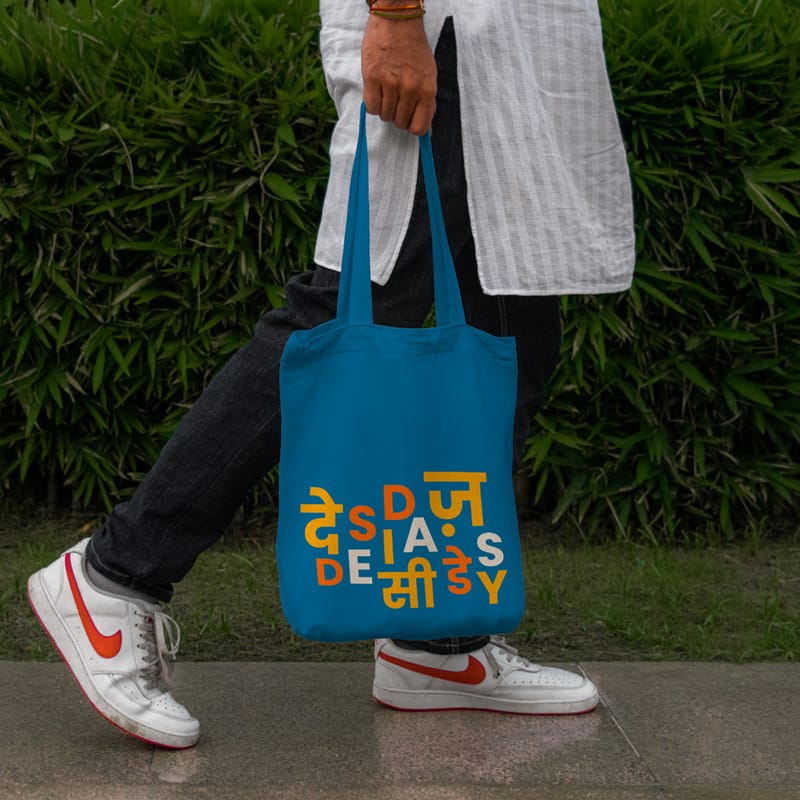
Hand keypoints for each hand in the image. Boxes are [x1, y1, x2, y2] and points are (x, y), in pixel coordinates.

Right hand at [361, 10, 436, 135]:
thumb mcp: (429, 74)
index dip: (413, 128)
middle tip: (397, 102)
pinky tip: (377, 92)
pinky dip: (373, 104)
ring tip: (387, 93)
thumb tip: (424, 126)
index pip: (419, 127)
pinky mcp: (372, 78)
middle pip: (400, 123)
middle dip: (398, 116)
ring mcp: (390, 84)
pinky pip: (371, 107)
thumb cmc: (414, 48)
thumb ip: (427, 101)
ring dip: (385, 109)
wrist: (397, 21)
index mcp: (427, 90)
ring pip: (385, 116)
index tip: (410, 122)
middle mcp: (409, 89)